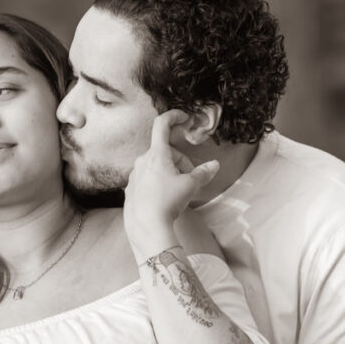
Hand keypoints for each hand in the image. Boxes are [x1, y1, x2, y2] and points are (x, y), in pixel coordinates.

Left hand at [124, 110, 219, 259]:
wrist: (146, 227)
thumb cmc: (167, 202)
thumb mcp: (190, 186)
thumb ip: (203, 173)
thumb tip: (214, 165)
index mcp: (156, 155)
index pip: (162, 125)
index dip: (174, 116)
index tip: (183, 117)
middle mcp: (142, 161)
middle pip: (165, 152)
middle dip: (181, 160)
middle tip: (190, 177)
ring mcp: (134, 176)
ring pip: (155, 166)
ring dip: (169, 173)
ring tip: (178, 191)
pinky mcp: (131, 190)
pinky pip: (147, 180)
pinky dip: (158, 183)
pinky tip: (165, 199)